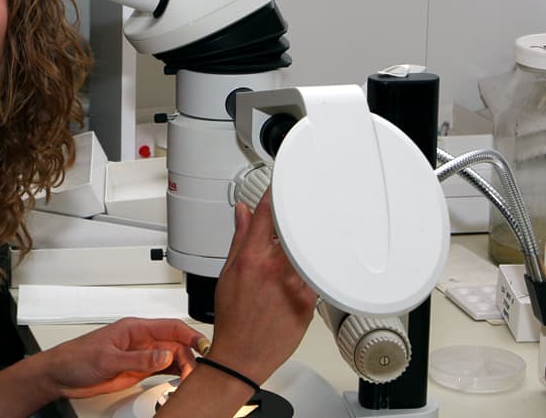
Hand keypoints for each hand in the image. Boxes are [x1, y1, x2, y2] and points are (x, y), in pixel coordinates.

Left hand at [40, 317, 204, 398]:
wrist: (59, 376)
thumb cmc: (75, 358)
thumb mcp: (108, 359)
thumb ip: (138, 359)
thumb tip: (164, 356)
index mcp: (134, 328)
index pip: (170, 327)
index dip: (190, 335)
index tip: (203, 346)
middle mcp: (140, 341)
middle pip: (175, 344)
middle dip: (189, 356)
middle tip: (194, 374)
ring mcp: (140, 356)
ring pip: (171, 357)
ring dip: (184, 366)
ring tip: (192, 379)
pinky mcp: (136, 370)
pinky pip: (162, 370)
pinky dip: (174, 374)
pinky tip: (182, 380)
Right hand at [205, 189, 317, 384]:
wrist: (242, 357)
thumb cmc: (233, 320)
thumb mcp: (228, 274)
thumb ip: (240, 239)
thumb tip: (244, 212)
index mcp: (252, 258)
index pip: (269, 215)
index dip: (277, 196)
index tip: (283, 187)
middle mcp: (275, 268)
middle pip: (295, 230)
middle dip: (297, 220)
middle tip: (301, 212)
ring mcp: (295, 284)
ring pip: (309, 252)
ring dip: (308, 243)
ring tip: (311, 238)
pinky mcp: (309, 301)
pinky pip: (317, 275)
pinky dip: (316, 268)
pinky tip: (315, 267)